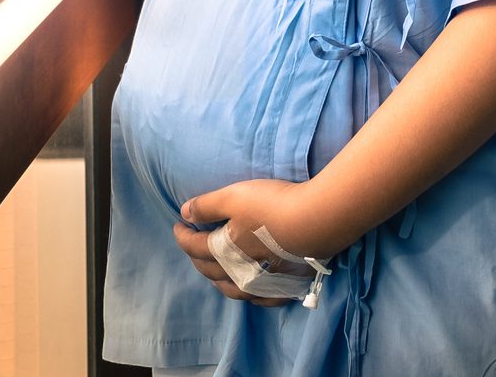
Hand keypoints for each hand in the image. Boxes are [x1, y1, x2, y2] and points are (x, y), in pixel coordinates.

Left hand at [175, 177, 348, 305]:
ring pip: (232, 289)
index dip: (183, 235)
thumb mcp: (234, 196)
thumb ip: (207, 205)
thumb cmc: (272, 205)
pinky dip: (250, 295)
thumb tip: (184, 213)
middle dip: (196, 258)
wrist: (317, 221)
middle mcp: (237, 274)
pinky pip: (261, 299)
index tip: (178, 225)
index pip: (194, 246)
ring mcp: (261, 284)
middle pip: (210, 269)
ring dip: (218, 280)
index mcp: (222, 252)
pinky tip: (252, 291)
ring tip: (214, 272)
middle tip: (193, 246)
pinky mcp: (284, 287)